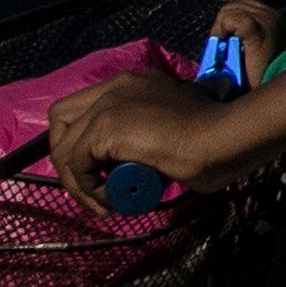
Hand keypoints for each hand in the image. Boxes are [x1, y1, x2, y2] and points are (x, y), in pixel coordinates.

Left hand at [44, 72, 272, 207]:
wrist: (224, 138)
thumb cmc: (215, 137)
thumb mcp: (174, 127)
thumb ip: (150, 133)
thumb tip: (138, 161)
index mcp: (133, 83)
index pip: (85, 106)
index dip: (81, 139)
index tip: (99, 169)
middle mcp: (115, 86)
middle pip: (60, 119)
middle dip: (68, 157)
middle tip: (92, 185)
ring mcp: (108, 104)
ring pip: (65, 148)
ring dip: (79, 182)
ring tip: (105, 203)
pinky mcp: (105, 126)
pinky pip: (76, 165)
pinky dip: (89, 188)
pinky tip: (112, 199)